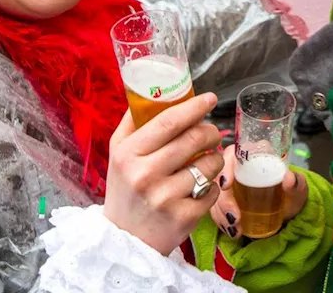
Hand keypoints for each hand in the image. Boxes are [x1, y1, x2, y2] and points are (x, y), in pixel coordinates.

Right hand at [103, 93, 225, 255]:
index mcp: (128, 154)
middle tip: (212, 133)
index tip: (210, 98)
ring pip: (208, 165)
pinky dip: (211, 186)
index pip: (168, 121)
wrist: (125, 239)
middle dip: (210, 132)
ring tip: (206, 162)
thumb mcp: (118, 154)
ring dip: (214, 160)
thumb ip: (133, 122)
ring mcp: (164, 197)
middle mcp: (145, 174)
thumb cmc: (125, 189)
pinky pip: (212, 191)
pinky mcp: (182, 217)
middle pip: (193, 139)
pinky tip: (198, 188)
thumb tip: (153, 93)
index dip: (193, 107)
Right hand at [208, 144, 308, 238]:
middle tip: (234, 217)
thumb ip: (297, 184)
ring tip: (235, 228)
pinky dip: (220, 219)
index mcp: (256, 155)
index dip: (226, 167)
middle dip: (224, 198)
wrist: (287, 215)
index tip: (226, 186)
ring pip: (214, 192)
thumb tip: (289, 178)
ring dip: (220, 211)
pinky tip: (230, 230)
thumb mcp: (299, 192)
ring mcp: (230, 182)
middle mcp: (239, 165)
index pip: (234, 154)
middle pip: (220, 175)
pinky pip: (214, 205)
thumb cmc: (292, 198)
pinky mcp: (225, 198)